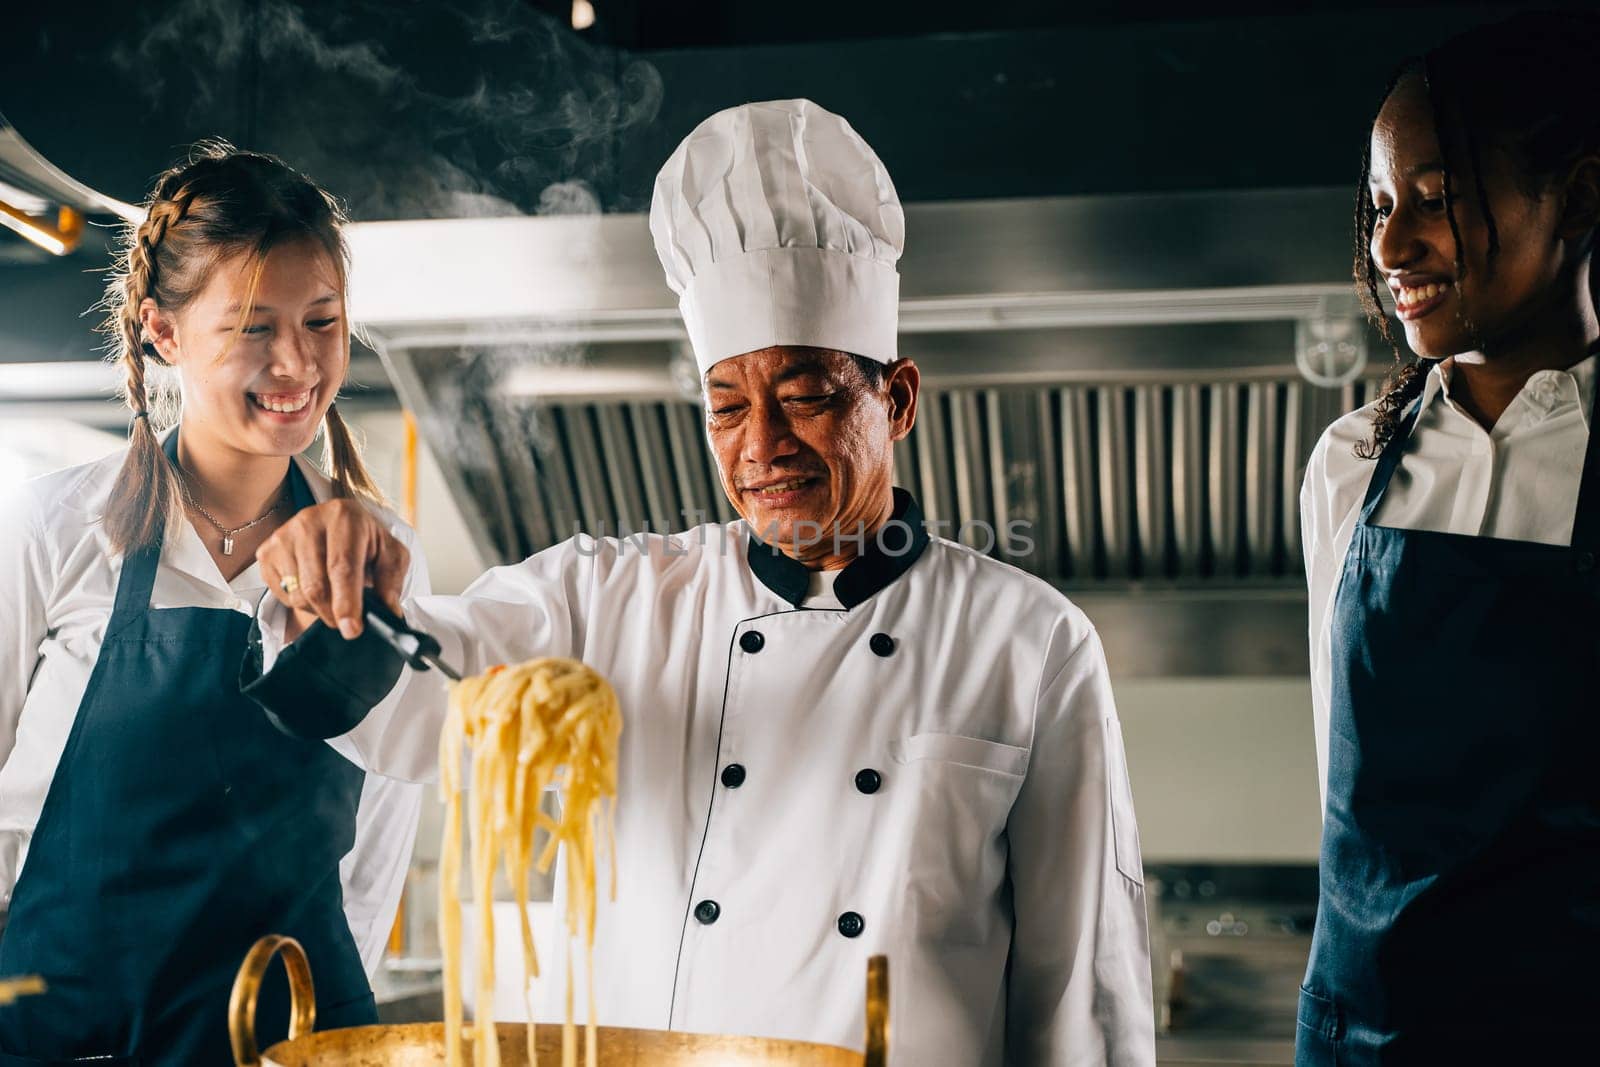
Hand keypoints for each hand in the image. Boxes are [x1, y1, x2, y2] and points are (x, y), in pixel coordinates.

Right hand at [256, 499, 408, 639]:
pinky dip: (300, 602)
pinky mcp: (267, 552)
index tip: (352, 630)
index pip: (342, 566)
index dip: (347, 602)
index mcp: (344, 517)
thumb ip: (392, 581)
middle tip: (347, 624)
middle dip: (333, 613)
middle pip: (316, 586)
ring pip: (298, 594)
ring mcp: (283, 536)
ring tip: (334, 596)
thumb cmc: (365, 543)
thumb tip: (389, 613)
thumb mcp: (390, 554)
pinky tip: (313, 587)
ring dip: (319, 609)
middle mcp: (309, 521)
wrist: (335, 527)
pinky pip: (282, 594)